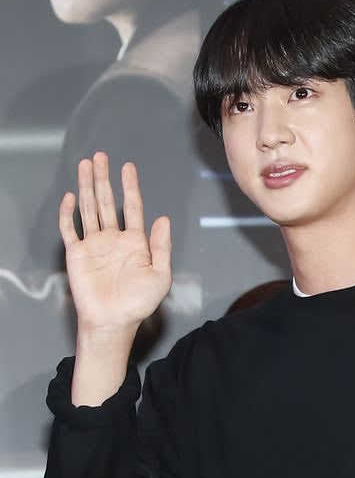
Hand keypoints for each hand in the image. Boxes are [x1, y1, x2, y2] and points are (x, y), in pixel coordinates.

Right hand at [59, 151, 171, 332]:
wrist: (113, 321)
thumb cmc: (138, 303)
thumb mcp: (160, 275)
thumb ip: (162, 247)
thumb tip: (163, 219)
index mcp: (135, 243)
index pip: (133, 208)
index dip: (130, 187)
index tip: (128, 167)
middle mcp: (113, 239)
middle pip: (108, 202)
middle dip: (104, 179)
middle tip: (101, 157)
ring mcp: (94, 245)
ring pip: (90, 209)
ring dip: (87, 187)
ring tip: (86, 165)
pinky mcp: (77, 254)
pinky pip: (70, 229)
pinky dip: (69, 213)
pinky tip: (71, 197)